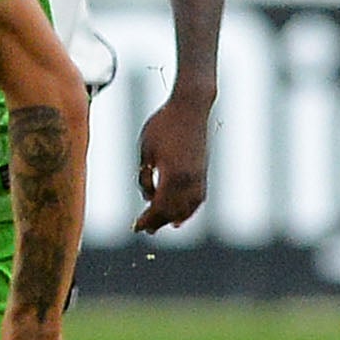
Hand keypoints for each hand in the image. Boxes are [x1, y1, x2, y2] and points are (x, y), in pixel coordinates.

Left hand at [133, 88, 211, 231]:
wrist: (189, 108)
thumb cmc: (162, 126)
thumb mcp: (145, 151)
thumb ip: (145, 177)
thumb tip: (148, 197)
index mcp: (172, 175)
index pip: (159, 207)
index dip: (147, 219)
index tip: (135, 227)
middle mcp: (189, 179)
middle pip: (173, 210)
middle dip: (158, 221)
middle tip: (145, 230)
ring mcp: (199, 175)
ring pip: (190, 206)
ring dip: (176, 217)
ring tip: (165, 225)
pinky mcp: (204, 170)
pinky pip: (199, 196)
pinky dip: (191, 208)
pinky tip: (183, 213)